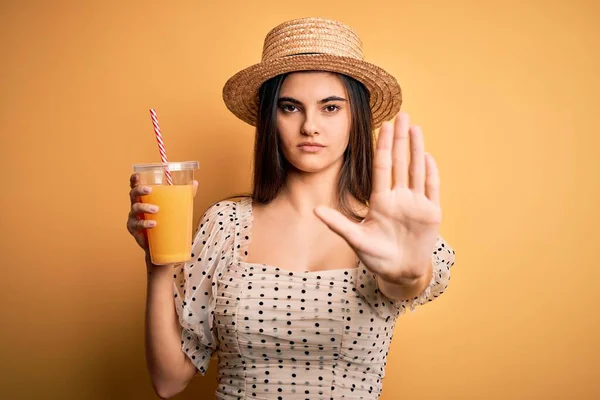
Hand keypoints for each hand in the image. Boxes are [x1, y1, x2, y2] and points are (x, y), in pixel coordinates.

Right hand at [126, 173, 198, 252]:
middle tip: (150, 190)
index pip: (136, 185)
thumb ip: (184, 193)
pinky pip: (137, 224)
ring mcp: (134, 217)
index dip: (134, 179)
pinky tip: (153, 224)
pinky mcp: (135, 228)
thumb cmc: (166, 220)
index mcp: (144, 197)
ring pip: (135, 208)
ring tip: (156, 210)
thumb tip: (195, 182)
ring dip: (145, 207)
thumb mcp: (175, 205)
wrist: (161, 242)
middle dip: (140, 190)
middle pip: (133, 193)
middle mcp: (137, 204)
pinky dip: (145, 223)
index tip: (138, 175)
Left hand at [314, 112, 441, 282]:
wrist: (399, 272)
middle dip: (400, 139)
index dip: (382, 146)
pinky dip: (430, 172)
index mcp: (380, 201)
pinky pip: (431, 188)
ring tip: (415, 127)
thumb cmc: (376, 256)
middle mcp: (398, 197)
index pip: (381, 167)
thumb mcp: (356, 240)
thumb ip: (338, 224)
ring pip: (416, 170)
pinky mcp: (430, 213)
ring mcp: (415, 203)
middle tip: (402, 114)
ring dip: (416, 149)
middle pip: (399, 162)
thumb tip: (314, 210)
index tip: (382, 125)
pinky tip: (428, 156)